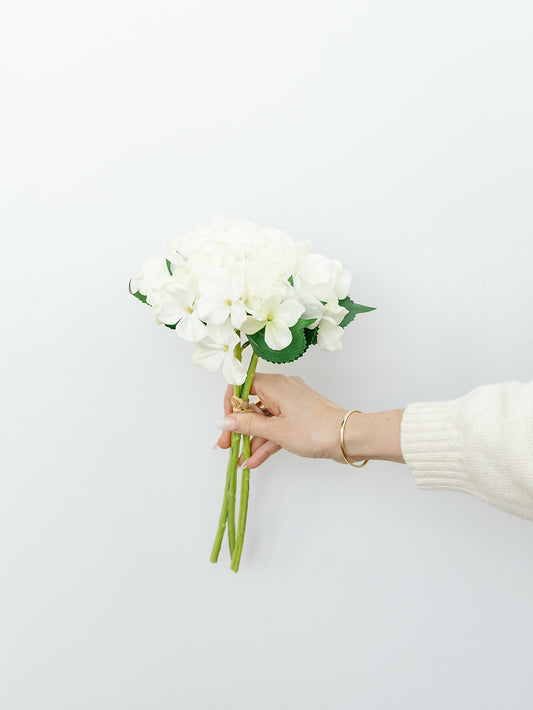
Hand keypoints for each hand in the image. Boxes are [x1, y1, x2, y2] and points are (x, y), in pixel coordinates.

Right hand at [215, 373, 347, 468]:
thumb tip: (225, 421)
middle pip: (252, 405)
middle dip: (238, 427)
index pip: (243, 385)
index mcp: (275, 385)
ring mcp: (292, 404)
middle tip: (227, 444)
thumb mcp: (276, 430)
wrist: (348, 438)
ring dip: (252, 439)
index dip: (230, 403)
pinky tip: (254, 460)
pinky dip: (266, 442)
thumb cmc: (315, 429)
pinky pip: (277, 427)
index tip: (226, 423)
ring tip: (241, 459)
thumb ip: (248, 426)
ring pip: (264, 419)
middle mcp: (282, 390)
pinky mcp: (299, 418)